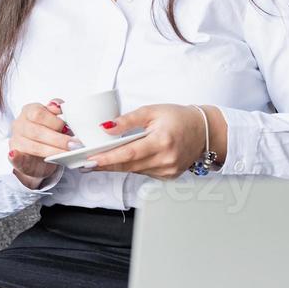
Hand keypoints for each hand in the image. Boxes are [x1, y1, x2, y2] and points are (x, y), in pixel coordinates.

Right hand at [8, 98, 71, 188]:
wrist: (37, 156)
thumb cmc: (48, 135)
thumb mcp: (53, 120)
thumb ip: (57, 112)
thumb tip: (61, 106)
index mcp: (29, 111)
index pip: (39, 113)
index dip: (55, 121)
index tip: (68, 128)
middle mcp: (19, 124)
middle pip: (36, 130)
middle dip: (57, 139)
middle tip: (73, 145)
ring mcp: (15, 140)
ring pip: (33, 146)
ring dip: (52, 151)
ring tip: (67, 154)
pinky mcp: (15, 156)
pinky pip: (14, 157)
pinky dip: (15, 157)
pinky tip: (14, 155)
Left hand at [85, 103, 208, 178]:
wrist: (204, 131)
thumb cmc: (179, 118)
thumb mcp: (152, 111)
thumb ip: (128, 120)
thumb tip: (106, 127)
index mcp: (162, 142)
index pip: (129, 153)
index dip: (107, 158)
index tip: (90, 159)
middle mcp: (166, 160)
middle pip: (128, 165)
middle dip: (105, 164)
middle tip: (84, 162)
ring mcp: (168, 171)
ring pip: (134, 170)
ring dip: (115, 166)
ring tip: (96, 160)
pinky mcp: (168, 176)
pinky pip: (143, 172)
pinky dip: (131, 166)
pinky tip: (121, 160)